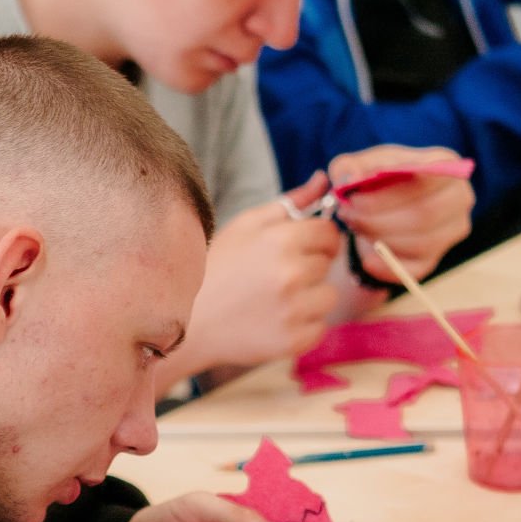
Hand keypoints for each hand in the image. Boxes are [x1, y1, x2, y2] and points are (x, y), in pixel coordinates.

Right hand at [178, 175, 341, 374]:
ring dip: (310, 297)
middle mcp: (290, 275)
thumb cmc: (218, 267)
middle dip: (309, 267)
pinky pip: (319, 327)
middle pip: (328, 264)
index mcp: (280, 240)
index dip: (317, 239)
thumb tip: (323, 180)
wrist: (191, 321)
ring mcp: (293, 311)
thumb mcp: (246, 225)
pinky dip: (302, 325)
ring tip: (276, 299)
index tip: (299, 248)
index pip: (329, 233)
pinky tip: (274, 320)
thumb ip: (290, 203)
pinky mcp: (293, 341)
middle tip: (276, 276)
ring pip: (328, 297)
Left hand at [328, 147, 473, 282]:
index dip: (389, 193)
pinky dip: (388, 266)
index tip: (354, 199)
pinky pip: (415, 269)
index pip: (428, 179)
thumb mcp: (357, 166)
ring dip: (381, 238)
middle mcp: (458, 197)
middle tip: (348, 216)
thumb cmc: (374, 180)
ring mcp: (452, 230)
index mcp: (445, 163)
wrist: (378, 208)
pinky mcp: (436, 257)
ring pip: (421, 243)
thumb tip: (350, 179)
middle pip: (426, 214)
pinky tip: (367, 260)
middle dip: (379, 219)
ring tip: (355, 228)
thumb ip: (348, 167)